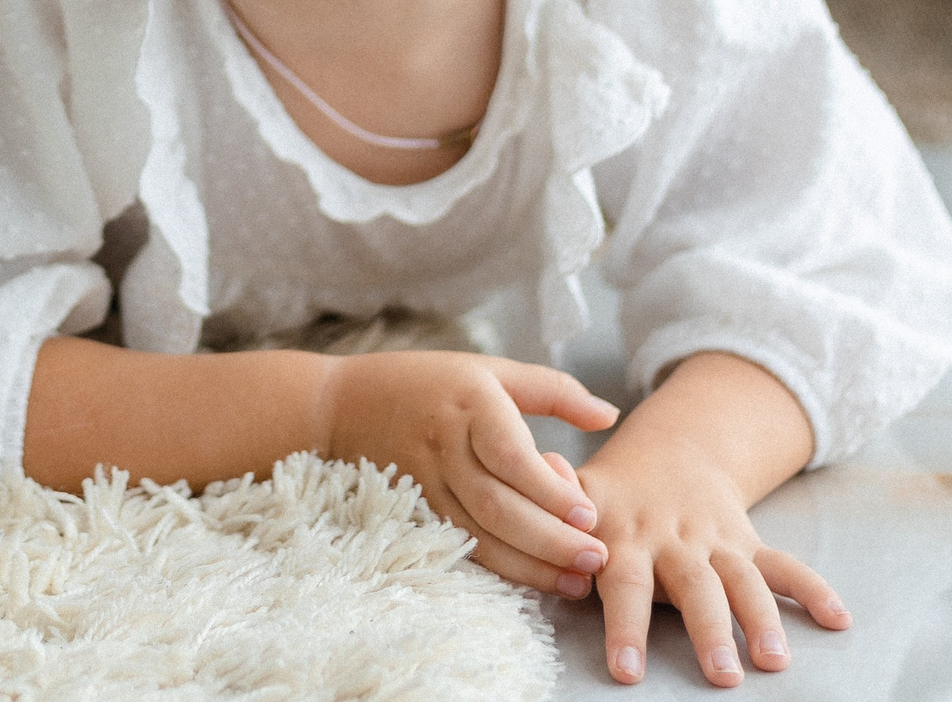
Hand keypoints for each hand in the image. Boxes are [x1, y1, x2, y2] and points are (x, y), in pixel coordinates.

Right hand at [319, 351, 618, 596]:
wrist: (341, 406)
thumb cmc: (428, 382)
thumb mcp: (490, 369)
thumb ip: (553, 390)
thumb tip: (610, 415)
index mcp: (470, 403)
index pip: (510, 455)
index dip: (550, 489)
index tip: (589, 513)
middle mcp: (446, 446)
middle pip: (499, 505)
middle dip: (551, 540)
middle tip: (597, 559)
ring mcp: (427, 483)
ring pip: (480, 534)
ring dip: (531, 564)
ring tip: (576, 581)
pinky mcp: (417, 511)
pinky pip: (462, 545)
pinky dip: (500, 567)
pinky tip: (534, 578)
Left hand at [570, 355, 846, 687]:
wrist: (673, 450)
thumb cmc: (613, 491)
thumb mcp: (580, 490)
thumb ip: (559, 495)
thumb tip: (538, 481)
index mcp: (629, 537)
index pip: (626, 584)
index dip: (626, 625)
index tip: (627, 671)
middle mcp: (676, 542)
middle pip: (695, 588)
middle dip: (709, 631)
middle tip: (721, 675)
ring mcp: (717, 543)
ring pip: (744, 581)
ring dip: (762, 619)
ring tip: (774, 661)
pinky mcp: (749, 546)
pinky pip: (785, 566)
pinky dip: (813, 590)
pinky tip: (838, 619)